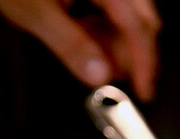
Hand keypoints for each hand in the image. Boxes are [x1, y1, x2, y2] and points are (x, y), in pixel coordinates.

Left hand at [0, 0, 161, 100]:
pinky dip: (106, 24)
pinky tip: (85, 27)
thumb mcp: (35, 12)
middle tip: (110, 75)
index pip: (137, 26)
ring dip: (116, 39)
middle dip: (129, 53)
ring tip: (87, 49)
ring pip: (131, 13)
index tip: (144, 89)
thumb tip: (99, 75)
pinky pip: (116, 5)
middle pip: (142, 19)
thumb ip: (70, 44)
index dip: (144, 63)